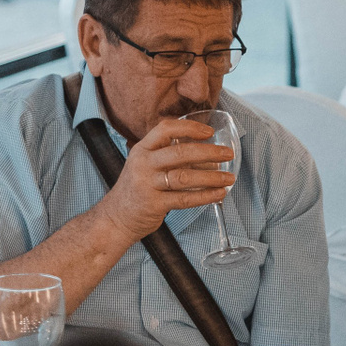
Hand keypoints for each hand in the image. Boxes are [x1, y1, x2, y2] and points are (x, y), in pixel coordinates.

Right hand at [98, 116, 234, 242]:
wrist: (116, 217)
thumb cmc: (138, 190)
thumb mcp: (145, 165)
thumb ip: (168, 156)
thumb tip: (208, 155)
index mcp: (142, 149)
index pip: (165, 129)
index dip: (189, 128)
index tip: (209, 132)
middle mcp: (143, 164)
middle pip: (180, 153)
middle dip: (209, 152)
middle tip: (228, 153)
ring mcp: (147, 184)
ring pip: (185, 177)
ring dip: (212, 177)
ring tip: (229, 178)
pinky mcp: (154, 204)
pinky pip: (185, 198)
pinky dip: (205, 196)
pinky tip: (219, 194)